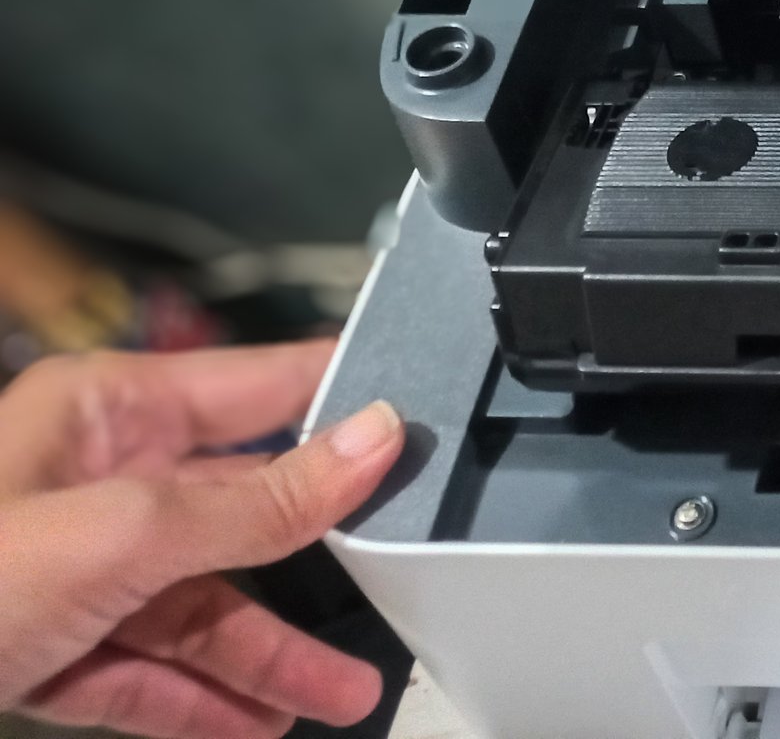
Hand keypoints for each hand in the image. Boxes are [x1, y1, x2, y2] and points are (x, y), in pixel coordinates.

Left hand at [0, 341, 404, 738]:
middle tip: (399, 582)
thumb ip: (255, 499)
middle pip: (239, 513)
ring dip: (267, 655)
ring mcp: (71, 569)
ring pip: (198, 606)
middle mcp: (93, 479)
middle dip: (319, 560)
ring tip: (339, 693)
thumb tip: (371, 440)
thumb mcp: (118, 532)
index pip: (260, 387)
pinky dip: (199, 700)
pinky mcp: (45, 648)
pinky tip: (254, 722)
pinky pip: (145, 672)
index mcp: (106, 411)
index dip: (343, 402)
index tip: (421, 427)